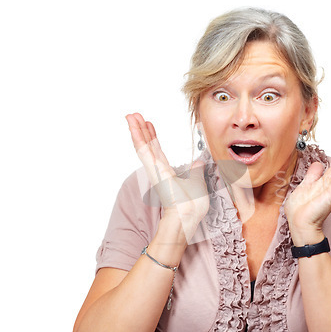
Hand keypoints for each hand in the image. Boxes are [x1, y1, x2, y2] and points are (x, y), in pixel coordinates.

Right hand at [125, 113, 208, 241]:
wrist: (188, 215)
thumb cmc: (193, 204)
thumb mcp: (198, 182)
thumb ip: (196, 171)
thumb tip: (198, 163)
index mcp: (167, 172)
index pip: (158, 151)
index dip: (153, 138)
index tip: (149, 125)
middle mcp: (159, 170)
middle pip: (148, 145)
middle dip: (142, 130)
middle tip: (135, 116)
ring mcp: (154, 169)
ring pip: (143, 145)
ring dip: (136, 129)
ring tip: (131, 116)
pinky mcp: (153, 169)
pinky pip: (143, 150)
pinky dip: (137, 136)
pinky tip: (132, 125)